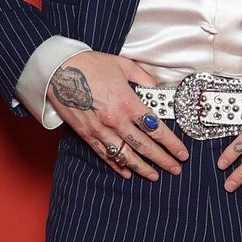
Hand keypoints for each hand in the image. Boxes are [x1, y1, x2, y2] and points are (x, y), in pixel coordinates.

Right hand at [49, 51, 188, 181]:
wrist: (59, 70)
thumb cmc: (91, 65)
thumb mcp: (123, 65)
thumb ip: (143, 78)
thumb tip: (156, 88)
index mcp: (128, 102)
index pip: (155, 129)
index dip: (171, 143)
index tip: (182, 153)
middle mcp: (116, 120)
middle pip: (144, 146)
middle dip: (162, 160)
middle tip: (175, 169)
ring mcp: (100, 130)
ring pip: (125, 155)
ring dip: (142, 167)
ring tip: (155, 176)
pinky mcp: (86, 134)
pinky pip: (105, 154)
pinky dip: (117, 165)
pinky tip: (127, 172)